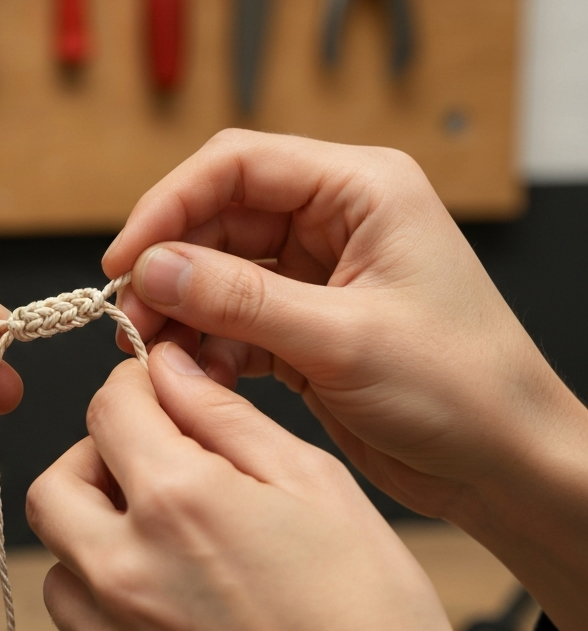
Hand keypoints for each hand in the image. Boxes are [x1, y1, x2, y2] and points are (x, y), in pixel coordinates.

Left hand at [27, 346, 537, 630]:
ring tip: (164, 543)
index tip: (153, 394)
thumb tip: (169, 368)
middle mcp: (125, 572)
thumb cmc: (369, 612)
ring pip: (60, 564)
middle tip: (148, 468)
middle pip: (53, 487)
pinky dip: (117, 603)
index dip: (132, 386)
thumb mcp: (311, 481)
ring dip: (94, 536)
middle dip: (93, 460)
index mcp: (175, 502)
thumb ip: (223, 415)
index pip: (107, 409)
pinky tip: (182, 607)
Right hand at [103, 130, 587, 630]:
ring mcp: (316, 274)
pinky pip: (233, 320)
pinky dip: (208, 346)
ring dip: (182, 310)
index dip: (169, 204)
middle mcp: (335, 221)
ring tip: (154, 352)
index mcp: (361, 190)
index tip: (126, 258)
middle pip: (219, 217)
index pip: (238, 164)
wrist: (505, 465)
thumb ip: (239, 299)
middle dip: (170, 266)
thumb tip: (152, 268)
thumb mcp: (342, 339)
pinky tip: (197, 376)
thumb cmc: (464, 389)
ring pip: (218, 272)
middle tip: (130, 314)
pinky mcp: (303, 324)